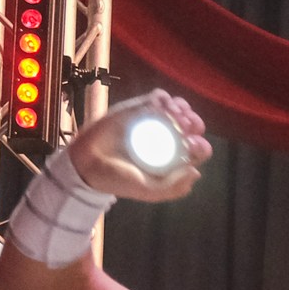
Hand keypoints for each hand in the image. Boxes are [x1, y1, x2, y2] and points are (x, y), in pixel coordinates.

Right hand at [68, 92, 212, 201]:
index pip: (196, 151)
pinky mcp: (138, 108)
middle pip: (191, 126)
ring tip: (175, 113)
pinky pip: (158, 98)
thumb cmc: (118, 179)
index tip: (192, 144)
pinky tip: (163, 105)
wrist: (87, 163)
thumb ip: (173, 187)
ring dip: (182, 108)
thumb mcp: (148, 191)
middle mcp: (167, 140)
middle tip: (187, 125)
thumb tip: (196, 171)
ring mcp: (153, 123)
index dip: (200, 146)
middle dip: (194, 123)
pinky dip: (164, 98)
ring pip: (177, 109)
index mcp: (173, 161)